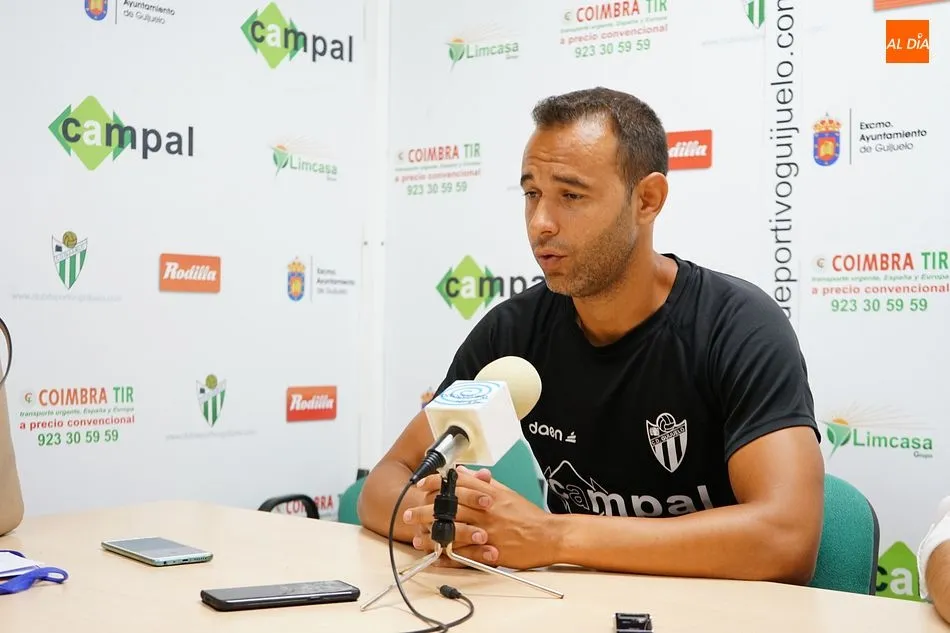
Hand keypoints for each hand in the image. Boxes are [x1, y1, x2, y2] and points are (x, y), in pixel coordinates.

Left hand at [403, 467, 556, 569]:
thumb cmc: (527, 514)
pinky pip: (466, 554)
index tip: (421, 485)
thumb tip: (463, 473)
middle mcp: (486, 511)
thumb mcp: (506, 492)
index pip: (458, 484)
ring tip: (416, 538)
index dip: (436, 483)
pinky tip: (436, 558)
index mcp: (489, 494)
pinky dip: (449, 557)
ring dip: (432, 535)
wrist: (549, 535)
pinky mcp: (491, 550)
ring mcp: (488, 531)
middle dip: (426, 510)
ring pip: (453, 531)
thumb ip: (483, 483)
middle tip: (408, 513)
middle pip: (450, 508)